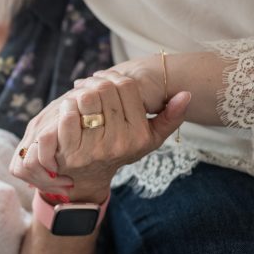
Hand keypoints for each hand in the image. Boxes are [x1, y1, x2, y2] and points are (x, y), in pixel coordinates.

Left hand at [10, 68, 188, 199]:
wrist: (88, 177)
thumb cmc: (120, 150)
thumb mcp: (149, 138)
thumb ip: (170, 117)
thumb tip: (186, 94)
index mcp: (139, 136)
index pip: (127, 87)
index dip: (114, 76)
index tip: (104, 78)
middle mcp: (120, 144)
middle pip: (106, 90)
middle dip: (95, 81)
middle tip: (89, 83)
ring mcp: (97, 150)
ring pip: (88, 99)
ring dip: (81, 91)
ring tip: (80, 92)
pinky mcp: (74, 153)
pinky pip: (69, 116)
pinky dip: (67, 105)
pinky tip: (69, 106)